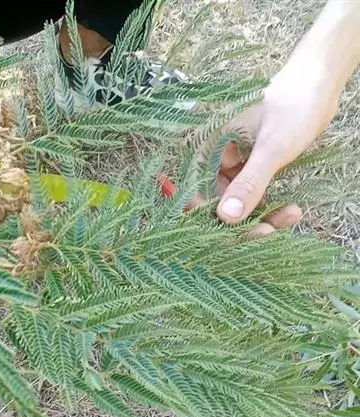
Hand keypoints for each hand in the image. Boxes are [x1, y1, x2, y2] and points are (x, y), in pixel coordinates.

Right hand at [215, 0, 359, 230]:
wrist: (319, 83)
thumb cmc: (293, 105)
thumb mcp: (272, 148)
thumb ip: (249, 184)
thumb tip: (225, 217)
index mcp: (209, 147)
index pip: (197, 189)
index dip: (209, 214)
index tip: (230, 233)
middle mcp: (217, 159)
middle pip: (219, 201)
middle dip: (243, 220)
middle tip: (267, 232)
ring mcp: (235, 166)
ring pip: (239, 203)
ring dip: (261, 215)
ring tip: (289, 216)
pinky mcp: (251, 170)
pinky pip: (254, 196)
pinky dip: (270, 206)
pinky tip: (291, 209)